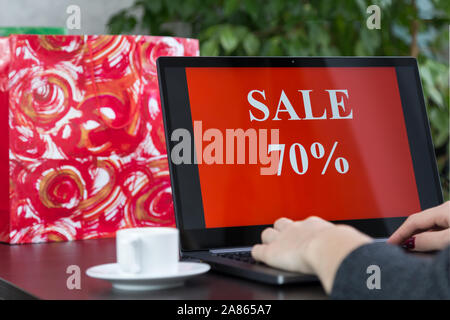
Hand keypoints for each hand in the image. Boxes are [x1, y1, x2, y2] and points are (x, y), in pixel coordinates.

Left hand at [251, 216, 371, 292]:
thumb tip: (360, 250)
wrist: (330, 247)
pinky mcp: (271, 252)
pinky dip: (257, 253)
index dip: (301, 230)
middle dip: (280, 230)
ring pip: (267, 234)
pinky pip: (257, 250)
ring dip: (268, 240)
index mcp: (314, 224)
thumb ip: (346, 243)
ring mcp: (281, 239)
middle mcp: (296, 228)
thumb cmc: (342, 245)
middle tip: (284, 240)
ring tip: (271, 248)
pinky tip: (259, 257)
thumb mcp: (345, 240)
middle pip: (281, 224)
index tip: (304, 236)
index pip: (304, 223)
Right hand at [388, 201, 449, 250]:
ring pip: (431, 229)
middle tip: (398, 248)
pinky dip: (432, 240)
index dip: (399, 233)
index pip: (413, 221)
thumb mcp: (449, 240)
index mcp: (444, 210)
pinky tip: (430, 248)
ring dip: (420, 239)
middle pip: (420, 223)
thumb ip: (428, 241)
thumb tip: (411, 243)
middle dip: (408, 235)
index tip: (390, 243)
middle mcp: (448, 211)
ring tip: (412, 251)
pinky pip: (440, 232)